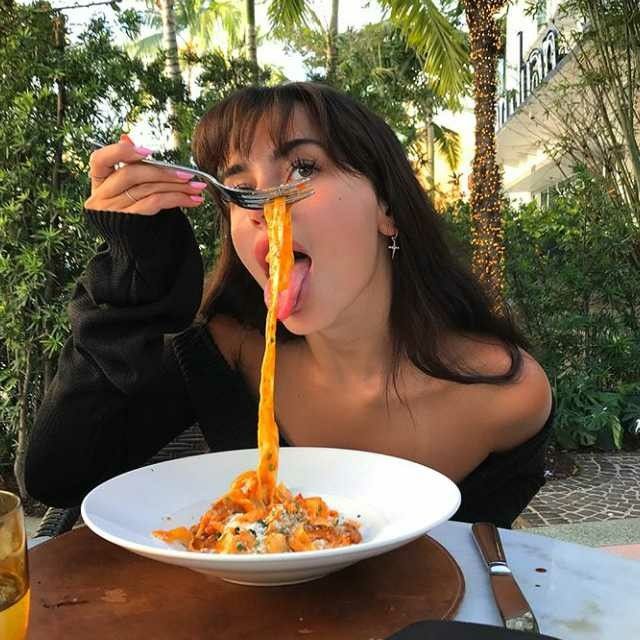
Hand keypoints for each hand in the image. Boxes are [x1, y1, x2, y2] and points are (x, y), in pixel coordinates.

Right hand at [84, 134, 206, 214]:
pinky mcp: (130, 221)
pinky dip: (177, 199)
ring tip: (197, 188)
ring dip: (177, 187)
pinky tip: (192, 200)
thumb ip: (127, 165)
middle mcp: (101, 196)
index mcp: (98, 181)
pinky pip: (155, 203)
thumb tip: (126, 137)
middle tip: (187, 174)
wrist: (132, 249)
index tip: (147, 150)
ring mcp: (113, 210)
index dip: (121, 151)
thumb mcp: (126, 188)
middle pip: (131, 174)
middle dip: (163, 172)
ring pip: (147, 189)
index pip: (99, 159)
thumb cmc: (131, 211)